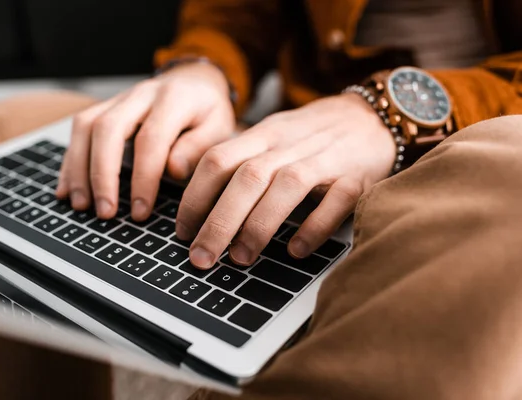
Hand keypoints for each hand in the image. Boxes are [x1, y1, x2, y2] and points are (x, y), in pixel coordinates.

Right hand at [56, 62, 234, 220]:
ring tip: (82, 205)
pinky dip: (71, 162)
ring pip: (86, 126)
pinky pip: (79, 129)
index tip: (141, 210)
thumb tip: (173, 170)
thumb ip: (199, 148)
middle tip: (105, 212)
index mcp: (174, 99)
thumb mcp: (219, 128)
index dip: (143, 178)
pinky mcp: (105, 108)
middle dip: (102, 174)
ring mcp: (119, 99)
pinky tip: (68, 190)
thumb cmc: (207, 112)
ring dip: (79, 169)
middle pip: (108, 128)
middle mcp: (141, 94)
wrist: (194, 81)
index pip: (151, 139)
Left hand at [176, 93, 395, 268]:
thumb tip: (200, 205)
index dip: (195, 196)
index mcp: (264, 135)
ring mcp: (325, 159)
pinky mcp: (358, 176)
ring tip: (240, 259)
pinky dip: (315, 226)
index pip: (218, 160)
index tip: (183, 231)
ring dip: (260, 225)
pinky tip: (296, 250)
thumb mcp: (272, 137)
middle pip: (247, 178)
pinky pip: (336, 201)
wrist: (373, 116)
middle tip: (201, 257)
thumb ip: (240, 162)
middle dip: (218, 221)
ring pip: (287, 187)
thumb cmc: (312, 136)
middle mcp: (290, 145)